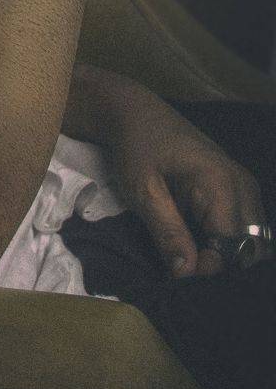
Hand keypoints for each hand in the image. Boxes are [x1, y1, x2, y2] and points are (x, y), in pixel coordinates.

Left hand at [100, 86, 268, 278]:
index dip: (209, 267)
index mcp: (221, 186)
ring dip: (226, 253)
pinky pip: (244, 224)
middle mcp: (243, 185)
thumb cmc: (137, 150)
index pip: (234, 247)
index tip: (179, 271)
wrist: (136, 114)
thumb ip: (167, 234)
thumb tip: (187, 274)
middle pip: (252, 246)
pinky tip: (197, 238)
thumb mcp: (143, 193)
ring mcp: (244, 185)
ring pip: (253, 238)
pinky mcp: (238, 187)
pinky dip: (226, 239)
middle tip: (185, 264)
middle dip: (222, 264)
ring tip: (190, 251)